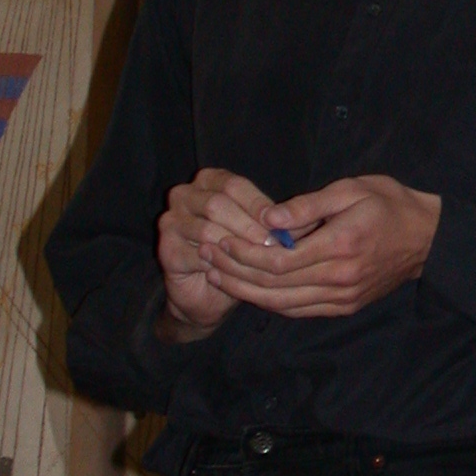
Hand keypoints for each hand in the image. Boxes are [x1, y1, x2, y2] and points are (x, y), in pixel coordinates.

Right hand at [155, 167, 275, 340]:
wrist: (207, 295)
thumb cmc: (238, 256)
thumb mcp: (260, 233)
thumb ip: (277, 222)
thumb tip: (308, 220)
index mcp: (209, 181)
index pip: (234, 185)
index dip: (259, 205)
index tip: (282, 225)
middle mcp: (184, 194)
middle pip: (218, 204)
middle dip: (250, 226)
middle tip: (273, 246)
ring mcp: (171, 221)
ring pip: (207, 229)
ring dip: (237, 247)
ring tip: (260, 260)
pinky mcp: (166, 249)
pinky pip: (196, 253)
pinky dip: (219, 264)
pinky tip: (236, 273)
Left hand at [199, 174, 442, 319]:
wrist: (428, 238)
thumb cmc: (390, 204)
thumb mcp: (350, 190)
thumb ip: (307, 205)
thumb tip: (267, 218)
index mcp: (340, 247)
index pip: (279, 261)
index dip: (243, 255)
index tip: (219, 241)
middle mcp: (339, 279)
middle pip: (275, 287)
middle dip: (235, 273)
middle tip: (205, 258)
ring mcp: (343, 298)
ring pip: (284, 305)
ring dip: (247, 293)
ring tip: (217, 276)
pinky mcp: (345, 306)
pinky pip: (300, 310)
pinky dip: (271, 303)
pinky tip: (250, 291)